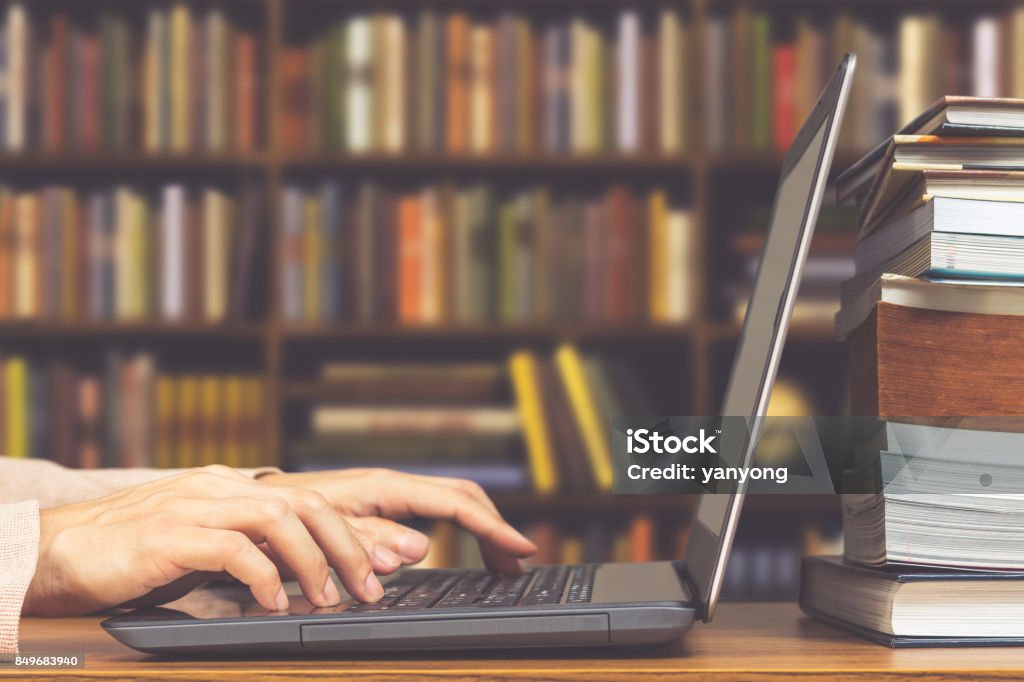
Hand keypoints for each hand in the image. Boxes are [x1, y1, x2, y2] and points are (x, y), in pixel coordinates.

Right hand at [24, 465, 393, 616]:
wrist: (60, 551)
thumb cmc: (136, 554)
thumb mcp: (206, 545)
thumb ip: (252, 549)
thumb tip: (305, 574)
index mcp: (234, 490)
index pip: (310, 501)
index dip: (355, 532)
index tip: (388, 564)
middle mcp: (220, 489)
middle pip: (306, 504)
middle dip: (348, 546)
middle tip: (369, 589)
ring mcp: (194, 507)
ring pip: (277, 519)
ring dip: (313, 561)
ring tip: (328, 598)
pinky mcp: (167, 536)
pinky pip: (230, 549)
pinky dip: (262, 576)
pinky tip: (273, 604)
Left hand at [258, 469, 536, 573]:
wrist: (254, 503)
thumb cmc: (282, 518)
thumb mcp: (321, 533)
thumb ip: (367, 541)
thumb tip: (420, 549)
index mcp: (384, 487)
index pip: (454, 503)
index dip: (492, 527)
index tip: (521, 549)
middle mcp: (392, 485)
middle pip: (462, 496)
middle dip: (495, 527)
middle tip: (518, 564)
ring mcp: (390, 493)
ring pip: (453, 502)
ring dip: (482, 529)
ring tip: (502, 563)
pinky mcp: (384, 505)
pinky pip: (435, 511)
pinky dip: (461, 529)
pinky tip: (466, 550)